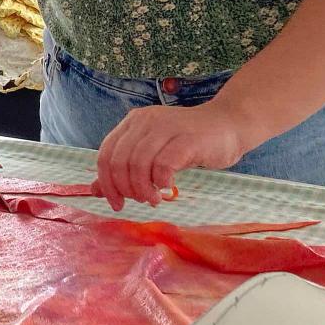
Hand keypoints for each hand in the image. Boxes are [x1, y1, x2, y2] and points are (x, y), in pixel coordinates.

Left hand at [91, 103, 249, 210]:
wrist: (229, 126)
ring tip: (155, 199)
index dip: (106, 184)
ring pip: (138, 164)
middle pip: (119, 161)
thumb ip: (125, 169)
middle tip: (141, 201)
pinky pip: (163, 165)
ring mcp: (166, 127)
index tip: (117, 203)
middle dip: (125, 189)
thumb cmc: (190, 143)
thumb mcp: (153, 154)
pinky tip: (168, 188)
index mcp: (133, 122)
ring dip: (143, 189)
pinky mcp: (187, 139)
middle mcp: (146, 121)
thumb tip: (95, 190)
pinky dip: (161, 182)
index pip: (105, 155)